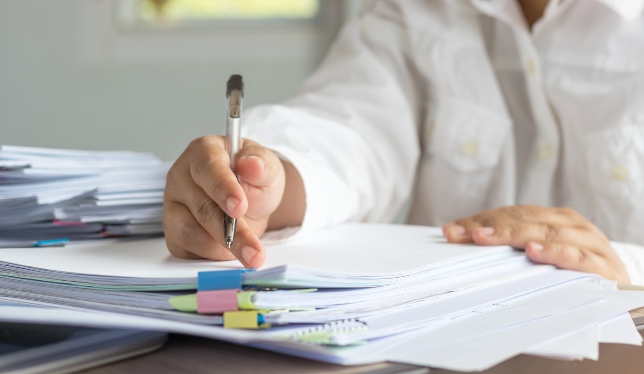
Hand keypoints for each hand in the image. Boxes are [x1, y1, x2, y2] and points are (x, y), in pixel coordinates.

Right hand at [163, 136, 287, 267]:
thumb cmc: (254, 179)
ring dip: (222, 248)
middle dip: (232, 232)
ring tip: (250, 254)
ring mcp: (173, 206)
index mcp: (203, 153)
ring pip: (190, 232)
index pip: (207, 168)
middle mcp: (181, 177)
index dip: (222, 188)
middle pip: (202, 207)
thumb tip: (252, 165)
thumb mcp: (267, 168)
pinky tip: (231, 254)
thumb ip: (263, 164)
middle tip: (254, 251)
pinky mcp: (174, 233)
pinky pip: (187, 250)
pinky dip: (211, 256)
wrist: (250, 201)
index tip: (239, 207)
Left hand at [442, 205, 629, 282]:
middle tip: (460, 234)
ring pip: (546, 232)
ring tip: (485, 237)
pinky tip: (533, 253)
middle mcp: (571, 225)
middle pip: (523, 219)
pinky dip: (554, 253)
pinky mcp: (603, 267)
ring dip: (513, 234)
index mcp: (554, 218)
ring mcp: (588, 243)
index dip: (480, 220)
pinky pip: (575, 257)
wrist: (622, 296)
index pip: (511, 214)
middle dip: (487, 226)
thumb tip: (466, 242)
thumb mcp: (543, 257)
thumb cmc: (575, 275)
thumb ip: (514, 249)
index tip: (451, 230)